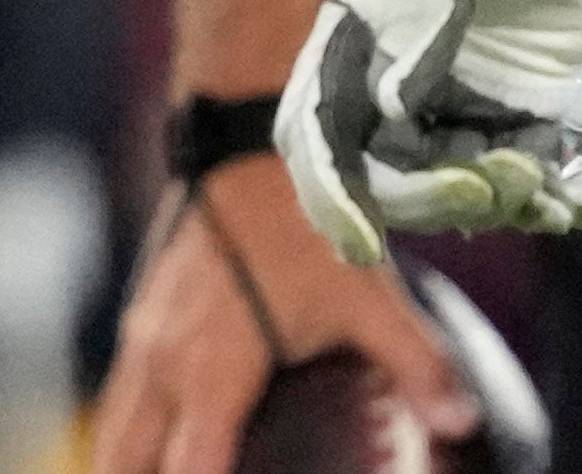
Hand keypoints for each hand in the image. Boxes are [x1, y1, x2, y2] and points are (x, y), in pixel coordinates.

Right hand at [96, 156, 478, 473]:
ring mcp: (145, 339)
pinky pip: (119, 398)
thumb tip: (467, 423)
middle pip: (126, 460)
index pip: (187, 469)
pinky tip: (142, 454)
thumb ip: (418, 364)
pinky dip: (125, 435)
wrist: (246, 141)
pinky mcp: (144, 320)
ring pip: (114, 429)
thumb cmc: (303, 223)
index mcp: (211, 370)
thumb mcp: (368, 296)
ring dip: (123, 466)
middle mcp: (163, 362)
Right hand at [284, 0, 581, 246]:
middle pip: (373, 166)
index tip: (368, 242)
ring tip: (539, 181)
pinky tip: (559, 187)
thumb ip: (424, 5)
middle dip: (418, 202)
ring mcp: (464, 71)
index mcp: (366, 8)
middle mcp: (402, 50)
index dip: (329, 189)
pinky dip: (523, 190)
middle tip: (494, 185)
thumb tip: (389, 105)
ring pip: (441, 175)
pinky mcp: (526, 85)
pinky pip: (506, 161)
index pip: (317, 122)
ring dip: (477, 201)